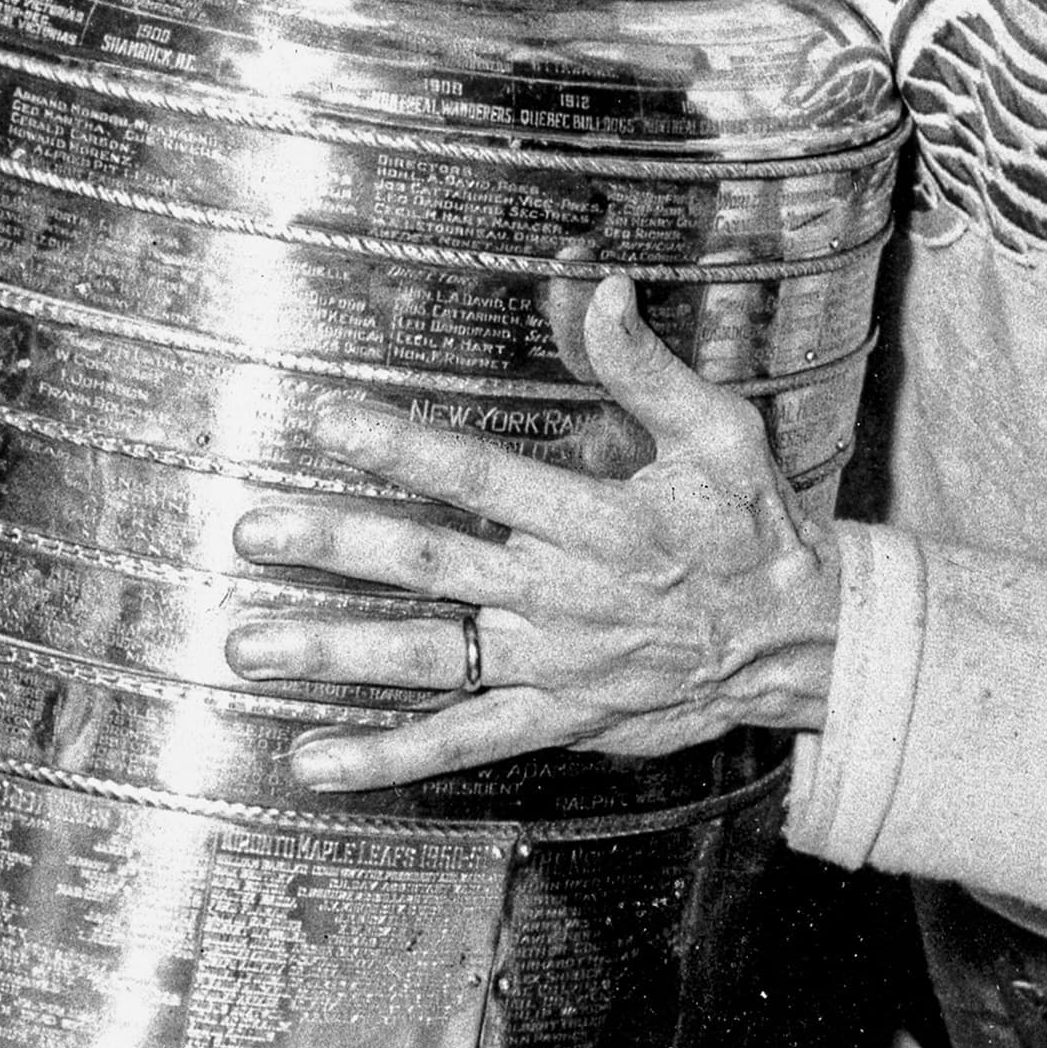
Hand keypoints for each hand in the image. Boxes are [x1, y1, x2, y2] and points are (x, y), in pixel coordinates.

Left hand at [224, 272, 841, 789]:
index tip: (326, 420)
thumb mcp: (722, 435)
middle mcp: (568, 596)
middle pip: (436, 566)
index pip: (485, 477)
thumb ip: (647, 368)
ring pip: (431, 658)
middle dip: (339, 548)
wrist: (799, 645)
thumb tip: (599, 287)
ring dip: (336, 653)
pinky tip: (310, 760)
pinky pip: (461, 742)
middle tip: (253, 532)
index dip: (405, 448)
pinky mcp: (556, 718)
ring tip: (247, 645)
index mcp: (604, 520)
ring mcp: (555, 665)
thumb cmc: (753, 526)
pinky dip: (385, 756)